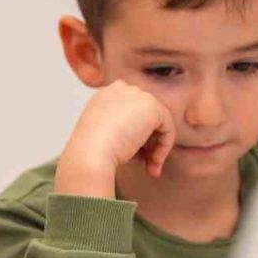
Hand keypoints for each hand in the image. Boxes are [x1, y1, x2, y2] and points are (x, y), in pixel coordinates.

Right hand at [55, 79, 175, 198]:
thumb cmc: (92, 151)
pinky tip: (153, 162)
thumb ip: (122, 130)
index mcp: (105, 95)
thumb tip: (142, 140)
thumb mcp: (103, 135)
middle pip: (145, 116)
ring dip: (156, 147)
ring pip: (158, 122)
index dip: (135, 136)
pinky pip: (167, 128)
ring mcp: (137, 95)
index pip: (130, 113)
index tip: (135, 157)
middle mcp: (121, 89)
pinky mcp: (152, 106)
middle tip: (146, 164)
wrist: (90, 153)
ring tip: (150, 168)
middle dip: (148, 142)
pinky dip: (164, 147)